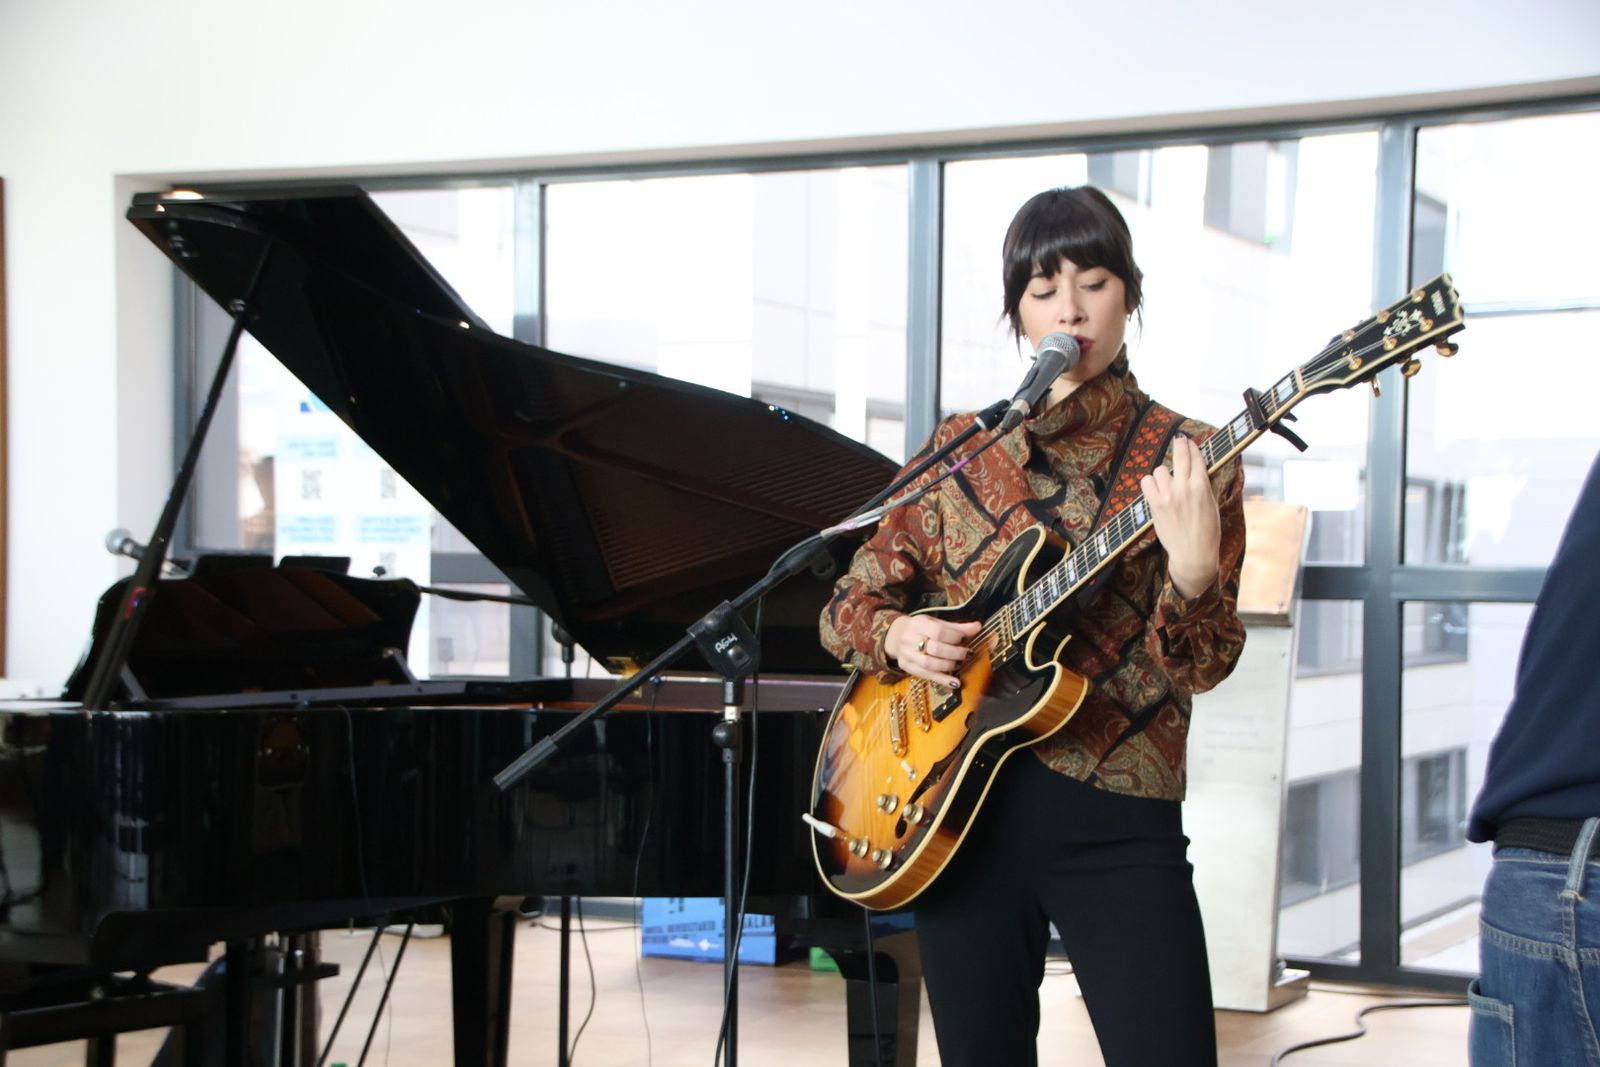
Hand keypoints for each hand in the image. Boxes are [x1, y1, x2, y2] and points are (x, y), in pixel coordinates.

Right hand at [885, 615, 981, 688]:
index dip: (954, 637)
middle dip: (954, 653)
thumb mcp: (936, 623)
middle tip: (966, 653)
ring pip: (929, 664)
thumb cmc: (922, 629)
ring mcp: (906, 654)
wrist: (897, 636)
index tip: (965, 639)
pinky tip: (955, 683)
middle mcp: (909, 639)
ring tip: (958, 664)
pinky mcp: (907, 667)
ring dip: (948, 666)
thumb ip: (957, 627)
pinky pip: (926, 676)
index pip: (938, 631)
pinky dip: (942, 680)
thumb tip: (978, 627)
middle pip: (934, 648)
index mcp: (918, 623)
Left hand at [1140, 435, 1220, 599]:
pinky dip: (1150, 483)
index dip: (1191, 447)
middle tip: (1180, 440)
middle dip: (1180, 445)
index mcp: (1202, 486)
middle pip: (1180, 456)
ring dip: (1164, 474)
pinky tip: (1155, 488)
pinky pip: (1147, 482)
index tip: (1188, 442)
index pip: (1196, 458)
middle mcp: (1184, 487)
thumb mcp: (1211, 504)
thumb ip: (1202, 486)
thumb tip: (1195, 470)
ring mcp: (1168, 495)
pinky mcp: (1155, 504)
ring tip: (1168, 483)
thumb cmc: (1206, 531)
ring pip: (1160, 470)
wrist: (1193, 553)